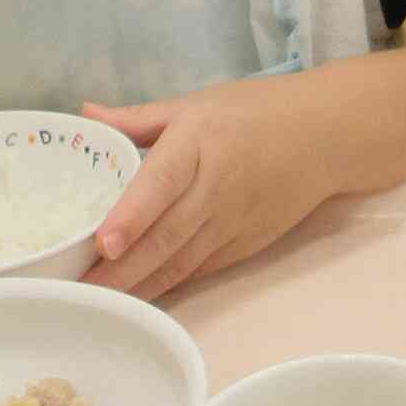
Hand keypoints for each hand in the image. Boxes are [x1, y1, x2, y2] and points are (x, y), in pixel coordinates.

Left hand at [79, 79, 330, 302]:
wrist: (326, 135)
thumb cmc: (256, 112)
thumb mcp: (196, 103)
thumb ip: (138, 117)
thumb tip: (85, 113)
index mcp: (198, 142)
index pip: (161, 182)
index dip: (132, 215)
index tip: (103, 242)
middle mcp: (216, 186)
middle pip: (166, 235)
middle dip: (123, 268)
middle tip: (78, 290)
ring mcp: (233, 221)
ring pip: (181, 261)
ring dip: (140, 285)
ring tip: (100, 302)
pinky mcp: (246, 244)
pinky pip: (201, 269)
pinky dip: (169, 285)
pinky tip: (138, 296)